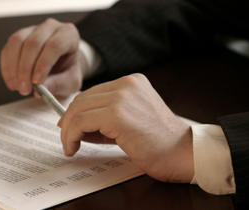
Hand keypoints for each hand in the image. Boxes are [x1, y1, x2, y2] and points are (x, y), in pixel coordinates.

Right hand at [0, 18, 86, 96]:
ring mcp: (33, 29)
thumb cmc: (69, 71)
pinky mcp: (19, 36)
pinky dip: (7, 67)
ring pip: (17, 42)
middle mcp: (51, 27)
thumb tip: (40, 91)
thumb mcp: (71, 81)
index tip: (37, 82)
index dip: (43, 64)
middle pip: (33, 43)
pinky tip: (12, 82)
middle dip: (26, 69)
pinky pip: (8, 49)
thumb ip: (58, 84)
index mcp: (68, 35)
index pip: (54, 45)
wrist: (64, 65)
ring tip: (17, 87)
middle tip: (25, 89)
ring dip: (14, 67)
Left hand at [58, 73, 193, 182]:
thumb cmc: (158, 141)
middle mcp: (126, 84)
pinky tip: (72, 147)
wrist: (182, 153)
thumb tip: (75, 124)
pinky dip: (71, 136)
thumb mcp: (130, 121)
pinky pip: (81, 122)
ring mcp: (122, 97)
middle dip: (69, 121)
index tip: (69, 125)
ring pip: (78, 110)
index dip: (76, 110)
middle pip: (82, 99)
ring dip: (68, 130)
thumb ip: (105, 118)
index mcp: (131, 82)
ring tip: (70, 145)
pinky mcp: (117, 115)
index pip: (93, 93)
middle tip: (66, 138)